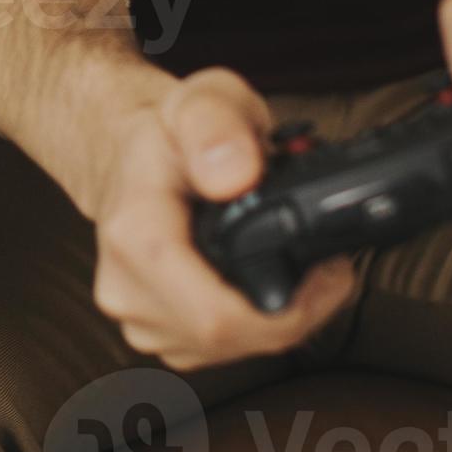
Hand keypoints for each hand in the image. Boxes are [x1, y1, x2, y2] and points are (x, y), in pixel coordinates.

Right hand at [71, 62, 357, 372]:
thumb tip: (234, 176)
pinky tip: (266, 286)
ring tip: (300, 271)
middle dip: (296, 313)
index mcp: (135, 236)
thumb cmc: (168, 130)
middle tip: (327, 266)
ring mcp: (136, 317)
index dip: (290, 310)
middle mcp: (126, 288)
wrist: (123, 153)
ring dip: (278, 321)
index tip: (327, 272)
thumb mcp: (203, 99)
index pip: (217, 318)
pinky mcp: (153, 332)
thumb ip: (217, 126)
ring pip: (229, 352)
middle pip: (232, 339)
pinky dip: (254, 325)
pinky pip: (218, 351)